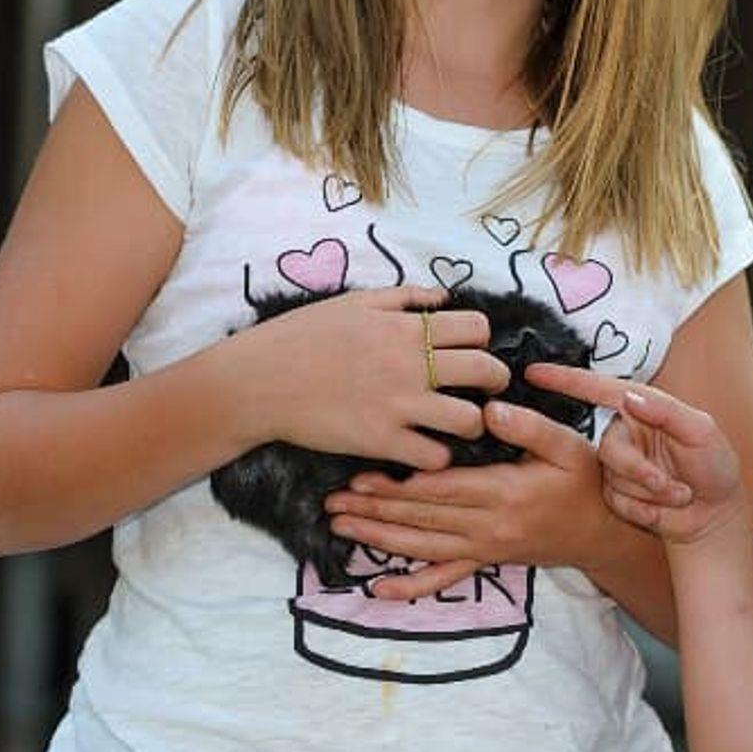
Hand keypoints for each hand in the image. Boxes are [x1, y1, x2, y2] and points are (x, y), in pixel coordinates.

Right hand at [238, 285, 505, 470]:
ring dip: (473, 423)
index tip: (470, 352)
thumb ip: (405, 296)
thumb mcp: (355, 301)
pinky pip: (435, 457)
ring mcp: (397, 405)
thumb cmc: (303, 336)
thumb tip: (445, 295)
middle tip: (483, 390)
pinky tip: (427, 449)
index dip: (481, 341)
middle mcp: (410, 364)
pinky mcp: (380, 441)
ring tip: (460, 424)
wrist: (257, 380)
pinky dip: (439, 456)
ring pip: (470, 419)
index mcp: (406, 327)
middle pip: (487, 371)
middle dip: (495, 382)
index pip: (477, 328)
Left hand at [321, 396, 612, 599]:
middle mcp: (488, 526)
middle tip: (333, 503)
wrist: (600, 531)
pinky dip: (412, 586)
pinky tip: (381, 590)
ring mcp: (484, 548)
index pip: (439, 491)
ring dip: (379, 539)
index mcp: (503, 492)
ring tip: (342, 528)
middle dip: (374, 511)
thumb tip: (489, 410)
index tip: (361, 478)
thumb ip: (529, 427)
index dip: (397, 487)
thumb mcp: (566, 444)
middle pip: (421, 519)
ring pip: (422, 547)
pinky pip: (444, 578)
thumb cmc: (583, 481)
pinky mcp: (485, 561)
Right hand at [525, 363, 744, 545]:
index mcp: (643, 408)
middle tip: (671, 484)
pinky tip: (664, 506)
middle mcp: (625, 433)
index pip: (599, 389)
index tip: (534, 372)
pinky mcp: (616, 494)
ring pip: (613, 477)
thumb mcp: (702, 431)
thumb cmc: (714, 466)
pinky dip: (644, 506)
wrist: (714, 515)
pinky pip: (616, 500)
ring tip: (678, 494)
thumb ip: (667, 411)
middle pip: (609, 448)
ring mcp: (619, 465)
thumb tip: (629, 396)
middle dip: (640, 470)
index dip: (565, 379)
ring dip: (648, 491)